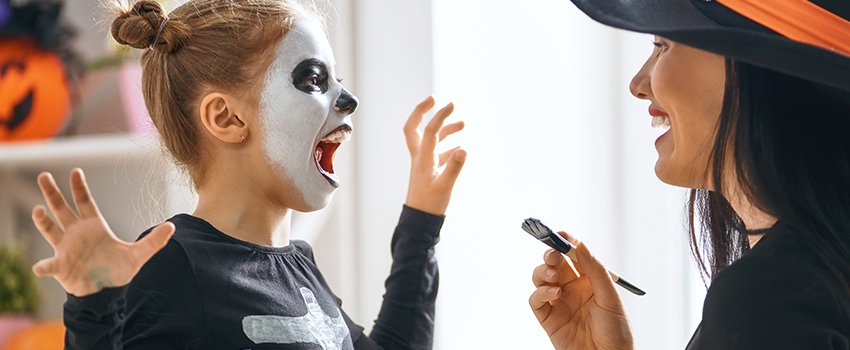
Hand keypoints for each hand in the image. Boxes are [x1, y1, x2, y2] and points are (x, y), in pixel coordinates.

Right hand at [31, 168, 173, 296]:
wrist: (106, 291)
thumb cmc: (119, 270)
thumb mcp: (139, 255)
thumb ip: (154, 241)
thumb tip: (172, 226)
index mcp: (94, 226)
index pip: (85, 202)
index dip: (79, 187)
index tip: (75, 171)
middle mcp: (76, 233)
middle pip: (62, 209)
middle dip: (53, 193)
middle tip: (43, 176)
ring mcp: (66, 248)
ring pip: (50, 230)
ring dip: (43, 221)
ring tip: (38, 210)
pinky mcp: (60, 266)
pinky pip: (49, 264)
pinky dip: (44, 266)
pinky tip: (39, 267)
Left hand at [403, 96, 465, 215]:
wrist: (420, 220)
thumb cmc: (430, 205)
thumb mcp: (444, 187)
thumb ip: (454, 168)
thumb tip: (463, 149)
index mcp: (423, 158)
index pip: (430, 131)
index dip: (440, 116)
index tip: (451, 105)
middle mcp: (421, 157)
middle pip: (414, 128)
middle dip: (423, 111)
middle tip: (435, 99)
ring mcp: (424, 163)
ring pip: (431, 139)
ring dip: (444, 129)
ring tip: (462, 124)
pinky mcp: (429, 170)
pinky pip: (437, 152)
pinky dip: (448, 145)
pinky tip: (459, 147)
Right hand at [529, 232, 633, 349]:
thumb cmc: (616, 333)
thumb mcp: (610, 298)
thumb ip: (595, 270)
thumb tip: (581, 245)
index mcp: (590, 280)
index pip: (574, 254)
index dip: (565, 242)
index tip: (559, 234)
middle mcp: (572, 288)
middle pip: (554, 263)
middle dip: (551, 254)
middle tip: (553, 253)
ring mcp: (559, 302)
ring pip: (541, 277)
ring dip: (543, 272)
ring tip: (554, 277)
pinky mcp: (548, 318)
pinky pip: (535, 300)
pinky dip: (540, 293)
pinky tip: (553, 294)